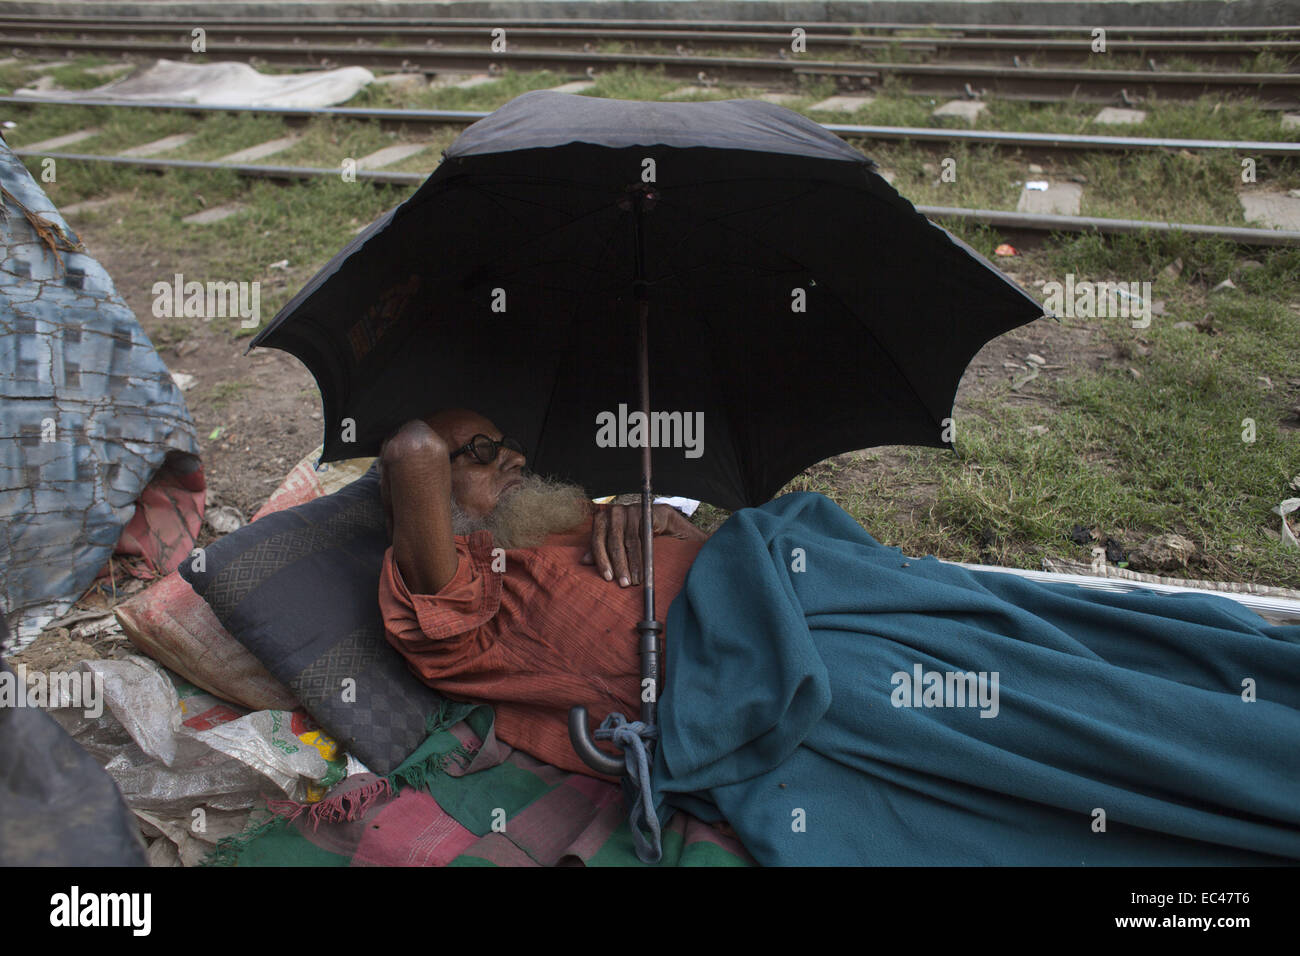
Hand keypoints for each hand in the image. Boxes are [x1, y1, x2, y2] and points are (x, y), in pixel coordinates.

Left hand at [583, 502, 708, 586]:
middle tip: (623, 583)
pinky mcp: (644, 512)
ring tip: (635, 581)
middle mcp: (613, 512)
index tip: (607, 578)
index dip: (602, 560)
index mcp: (601, 518)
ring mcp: (629, 510)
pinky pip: (644, 538)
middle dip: (619, 565)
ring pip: (629, 542)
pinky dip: (644, 556)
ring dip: (633, 564)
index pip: (597, 540)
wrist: (657, 521)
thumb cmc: (632, 534)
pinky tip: (645, 569)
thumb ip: (600, 550)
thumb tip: (584, 561)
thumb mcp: (615, 543)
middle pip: (613, 542)